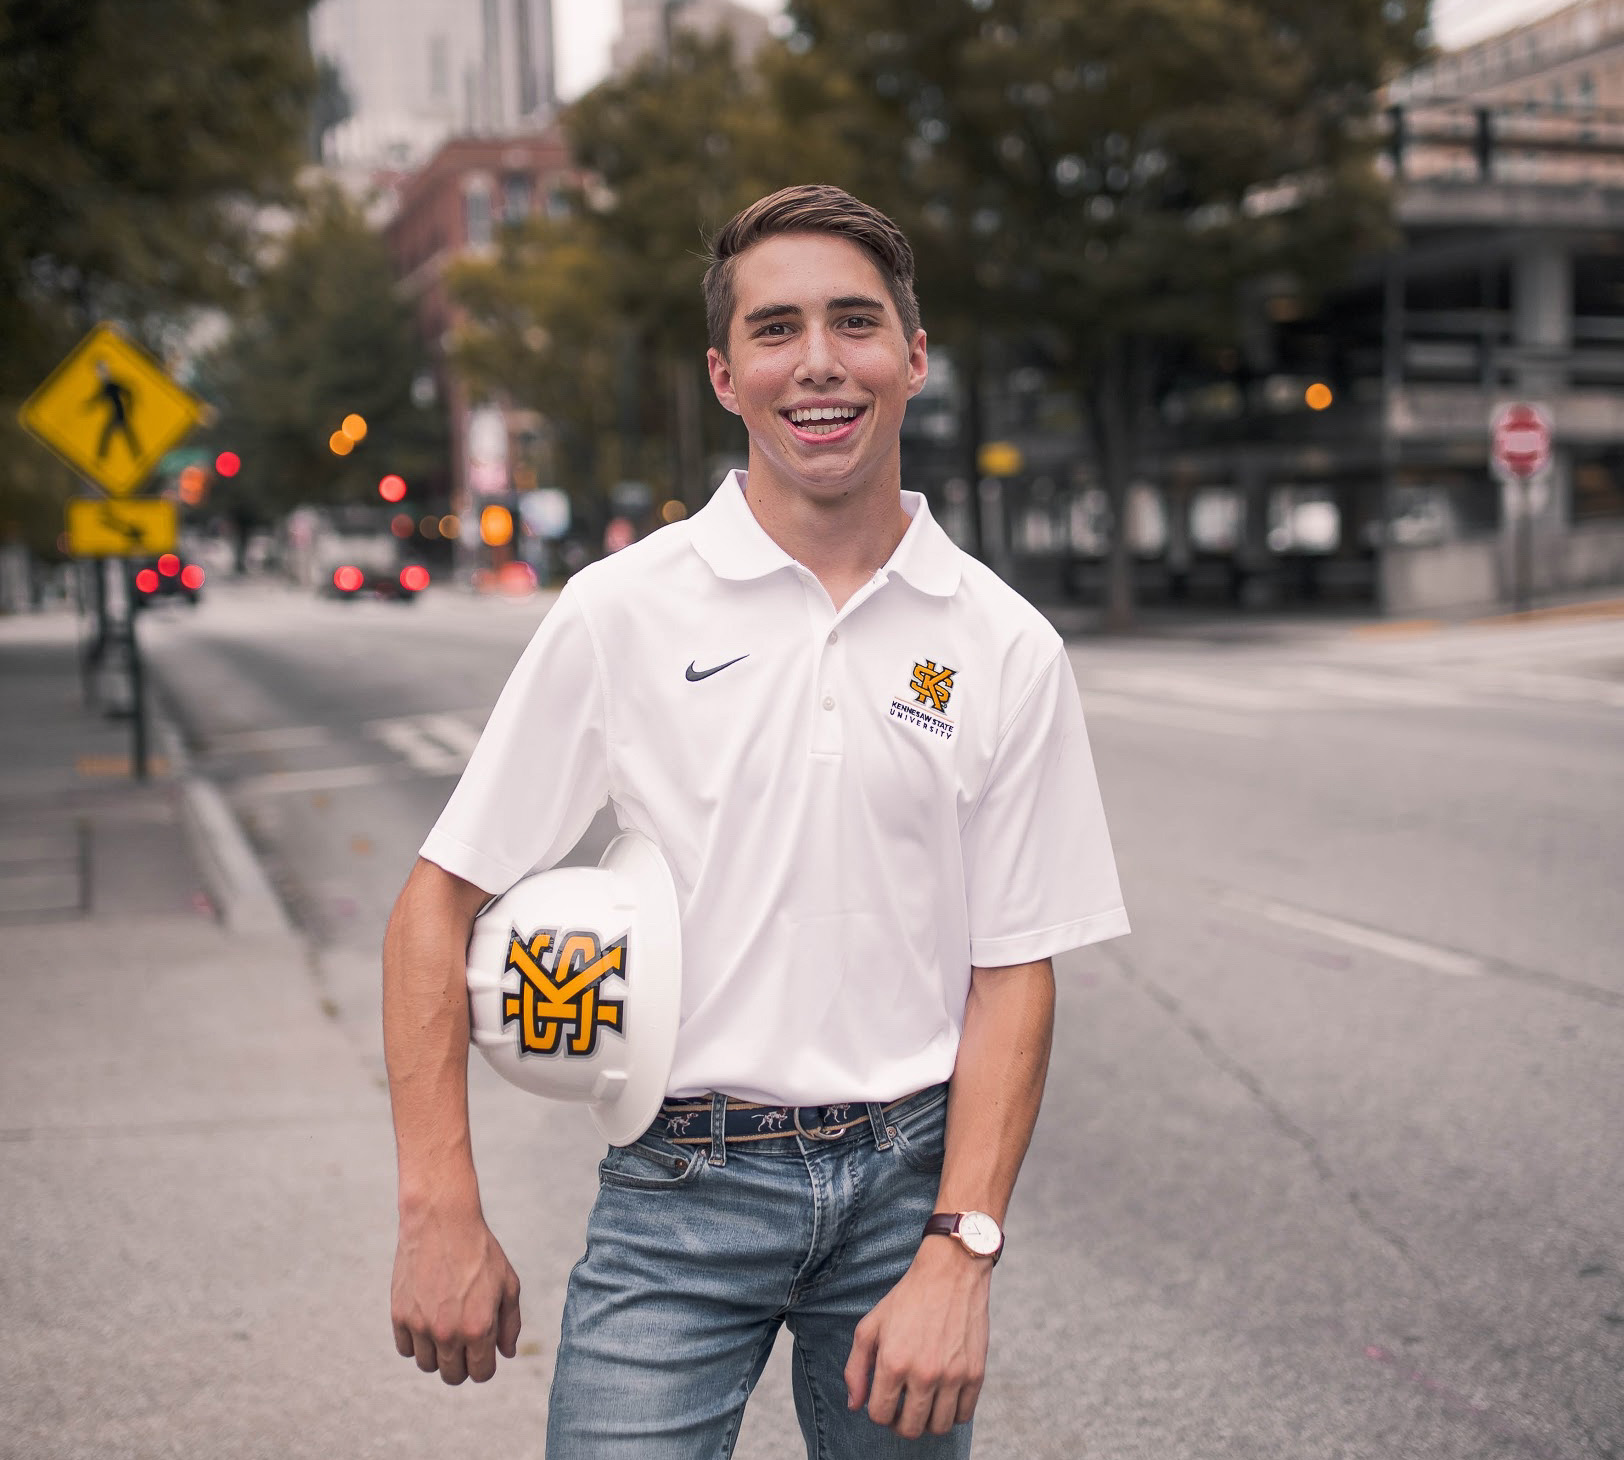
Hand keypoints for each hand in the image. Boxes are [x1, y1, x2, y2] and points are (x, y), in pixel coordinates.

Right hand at [391, 1204, 521, 1384]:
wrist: (441, 1221)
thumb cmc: (480, 1251)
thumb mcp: (507, 1283)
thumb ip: (510, 1323)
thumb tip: (506, 1354)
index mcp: (479, 1328)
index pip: (480, 1374)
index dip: (484, 1366)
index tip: (483, 1352)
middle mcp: (448, 1333)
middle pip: (452, 1375)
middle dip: (462, 1364)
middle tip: (464, 1341)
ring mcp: (420, 1326)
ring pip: (427, 1365)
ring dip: (438, 1354)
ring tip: (445, 1327)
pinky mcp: (399, 1316)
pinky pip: (405, 1349)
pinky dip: (415, 1342)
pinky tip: (426, 1320)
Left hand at [843, 1240, 992, 1438]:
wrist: (950, 1272)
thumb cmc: (907, 1298)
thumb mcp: (870, 1326)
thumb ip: (855, 1369)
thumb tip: (854, 1406)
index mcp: (893, 1362)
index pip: (880, 1416)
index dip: (879, 1412)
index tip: (885, 1399)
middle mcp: (923, 1373)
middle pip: (910, 1429)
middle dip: (901, 1423)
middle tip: (903, 1406)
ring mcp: (952, 1375)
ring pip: (939, 1427)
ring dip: (928, 1421)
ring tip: (924, 1402)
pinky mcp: (976, 1373)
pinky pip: (965, 1415)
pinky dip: (953, 1412)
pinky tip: (944, 1394)